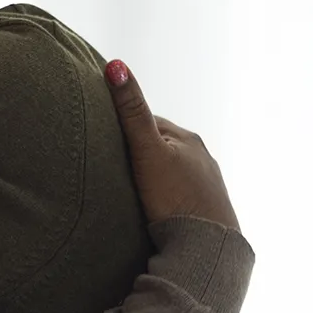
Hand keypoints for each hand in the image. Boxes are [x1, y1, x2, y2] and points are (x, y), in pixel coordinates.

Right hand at [104, 60, 238, 228]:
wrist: (206, 247)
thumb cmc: (174, 196)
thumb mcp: (146, 151)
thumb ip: (131, 112)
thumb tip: (116, 65)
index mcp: (188, 138)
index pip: (150, 123)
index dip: (125, 128)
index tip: (104, 136)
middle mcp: (202, 158)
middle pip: (163, 148)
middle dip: (141, 153)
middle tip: (114, 165)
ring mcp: (208, 185)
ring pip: (173, 172)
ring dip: (155, 177)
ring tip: (133, 190)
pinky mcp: (209, 211)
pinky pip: (181, 195)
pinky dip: (167, 196)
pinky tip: (156, 209)